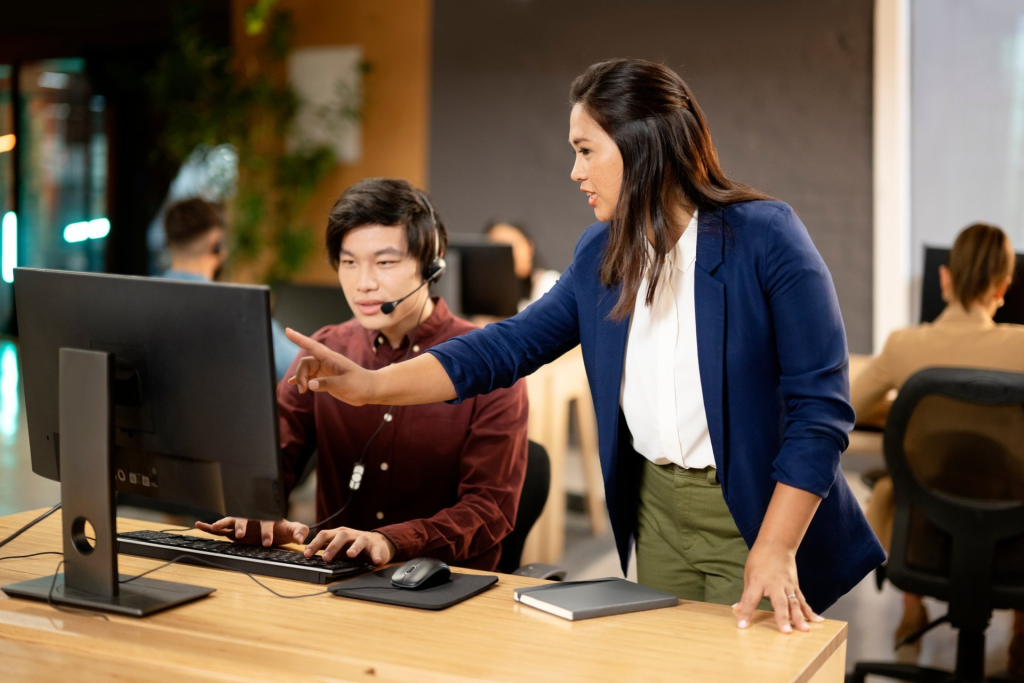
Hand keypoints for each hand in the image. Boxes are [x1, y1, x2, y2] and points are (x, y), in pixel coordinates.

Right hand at [194, 517, 308, 547]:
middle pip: (245, 519)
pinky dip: (209, 526)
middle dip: (242, 526)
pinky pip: (219, 528)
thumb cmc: (283, 529)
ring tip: (215, 527)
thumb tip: (300, 539)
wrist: (276, 530)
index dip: (267, 531)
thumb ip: (300, 531)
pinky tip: (199, 524)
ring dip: (223, 523)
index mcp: (267, 518)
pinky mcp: (232, 530)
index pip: (266, 523)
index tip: (268, 542)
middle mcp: (252, 519)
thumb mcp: (294, 529)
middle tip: (241, 534)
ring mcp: (241, 523)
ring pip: (231, 521)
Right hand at [285, 328, 375, 404]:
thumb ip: (328, 383)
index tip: (288, 331)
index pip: (312, 346)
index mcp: (331, 358)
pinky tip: (293, 383)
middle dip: (300, 374)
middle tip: (303, 389)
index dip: (299, 338)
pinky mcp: (325, 379)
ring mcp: (325, 371)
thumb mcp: (346, 384)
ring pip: (305, 371)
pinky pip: (309, 378)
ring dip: (300, 379)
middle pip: (305, 363)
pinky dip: (301, 380)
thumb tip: (310, 384)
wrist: (370, 390)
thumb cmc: (362, 384)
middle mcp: (326, 362)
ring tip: (302, 390)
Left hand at [303, 527, 395, 564]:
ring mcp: (364, 539)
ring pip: (359, 540)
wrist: (377, 543)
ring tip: (350, 554)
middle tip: (325, 558)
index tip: (307, 554)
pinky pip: (376, 550)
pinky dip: (376, 555)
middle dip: (332, 547)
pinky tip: (376, 561)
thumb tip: (309, 555)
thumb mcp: (339, 546)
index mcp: (339, 534)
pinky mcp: (376, 546)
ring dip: (354, 547)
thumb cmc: (354, 546)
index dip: (315, 544)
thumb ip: (327, 549)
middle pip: (341, 536)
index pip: (325, 535)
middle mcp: (350, 534)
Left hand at [735, 539, 822, 632]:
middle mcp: (775, 584)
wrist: (777, 544)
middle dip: (783, 618)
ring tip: (805, 630)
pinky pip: (803, 600)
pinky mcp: (795, 586)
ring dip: (800, 617)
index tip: (743, 626)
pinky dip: (810, 611)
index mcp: (758, 581)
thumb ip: (746, 595)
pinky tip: (817, 621)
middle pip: (779, 603)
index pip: (750, 599)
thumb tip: (737, 610)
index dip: (746, 613)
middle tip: (786, 632)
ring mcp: (788, 585)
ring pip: (795, 603)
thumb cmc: (759, 559)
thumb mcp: (748, 575)